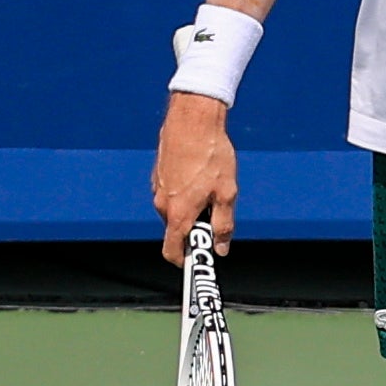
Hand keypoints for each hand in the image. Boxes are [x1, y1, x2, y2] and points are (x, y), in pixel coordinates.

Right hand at [152, 93, 238, 264]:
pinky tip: (201, 175)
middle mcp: (163, 203)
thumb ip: (223, 224)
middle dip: (196, 229)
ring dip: (193, 208)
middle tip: (218, 215)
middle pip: (177, 230)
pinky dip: (186, 193)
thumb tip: (221, 247)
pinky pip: (173, 194)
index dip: (184, 262)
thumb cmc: (211, 155)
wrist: (192, 121)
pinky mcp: (159, 175)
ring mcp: (159, 188)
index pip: (172, 251)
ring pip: (176, 210)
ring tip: (213, 187)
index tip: (198, 264)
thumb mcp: (227, 193)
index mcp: (178, 213)